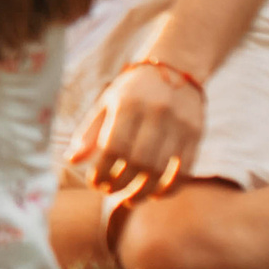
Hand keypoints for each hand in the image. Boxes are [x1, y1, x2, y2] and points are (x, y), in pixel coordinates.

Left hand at [66, 59, 205, 198]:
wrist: (177, 68)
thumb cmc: (133, 90)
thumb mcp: (107, 102)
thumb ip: (89, 132)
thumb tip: (71, 161)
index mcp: (128, 103)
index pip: (114, 146)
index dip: (102, 170)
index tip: (95, 183)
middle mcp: (156, 113)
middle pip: (138, 161)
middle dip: (121, 183)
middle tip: (110, 192)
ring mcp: (179, 124)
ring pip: (161, 169)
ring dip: (143, 191)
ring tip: (129, 199)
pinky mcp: (196, 134)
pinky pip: (185, 170)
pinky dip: (169, 188)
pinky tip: (155, 194)